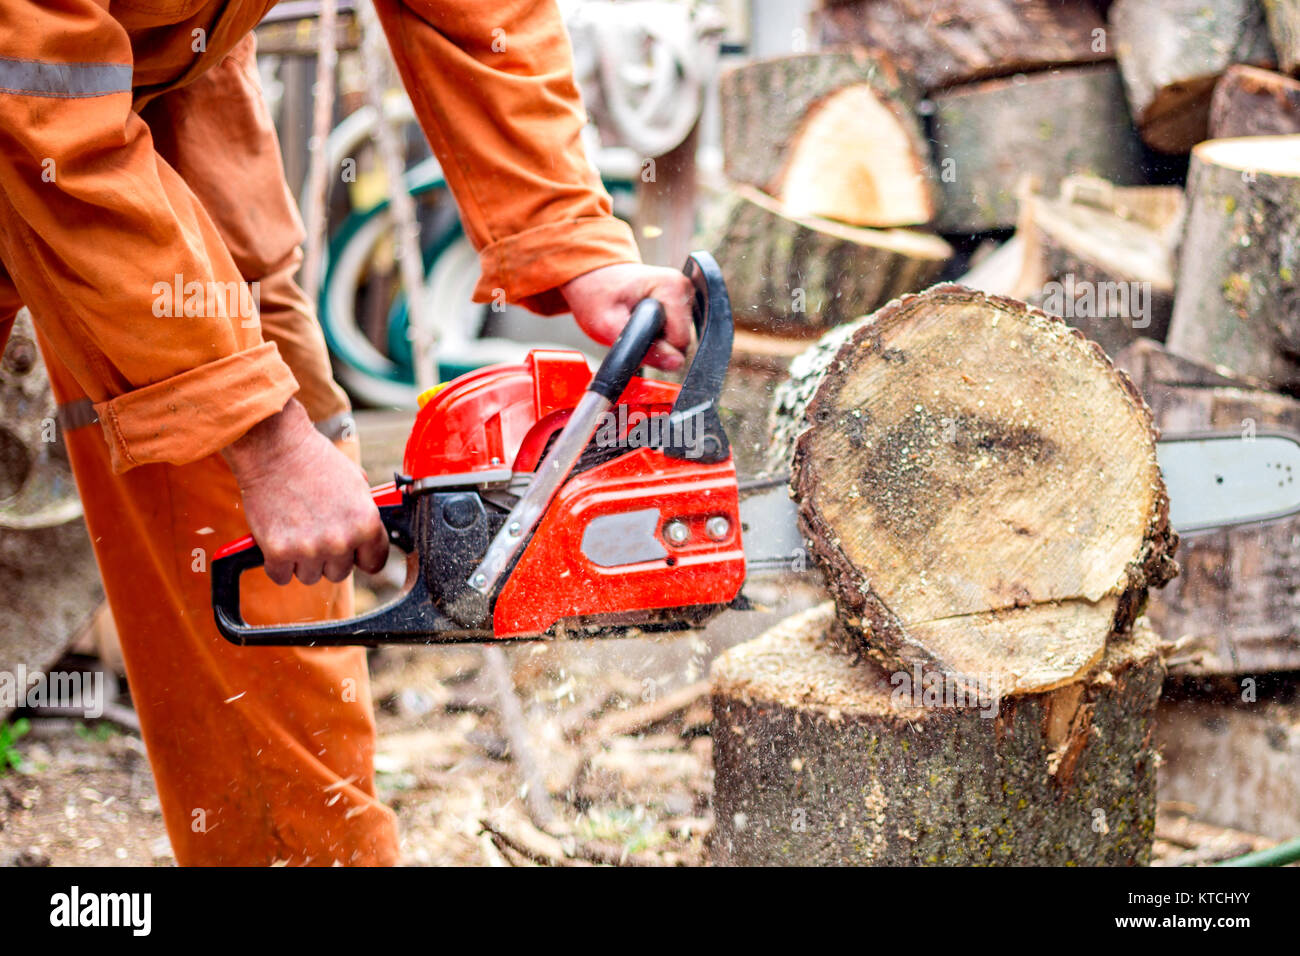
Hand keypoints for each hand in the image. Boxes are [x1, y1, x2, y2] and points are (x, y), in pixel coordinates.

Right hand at [221, 399, 387, 585]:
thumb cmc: (316, 461)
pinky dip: (277, 563)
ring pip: (310, 576)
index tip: (353, 551)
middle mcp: (340, 541)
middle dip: (330, 557)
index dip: (362, 555)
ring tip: (296, 530)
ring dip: (303, 560)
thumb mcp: (357, 484)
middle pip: (340, 573)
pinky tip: (278, 539)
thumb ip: (365, 515)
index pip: (374, 563)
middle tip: (317, 532)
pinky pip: (280, 575)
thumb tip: (369, 536)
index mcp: (366, 524)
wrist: (275, 449)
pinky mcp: (278, 551)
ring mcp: (309, 549)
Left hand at [560, 263, 693, 370]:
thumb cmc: (598, 294)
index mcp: (672, 287)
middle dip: (657, 344)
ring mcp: (684, 294)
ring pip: (678, 338)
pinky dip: (658, 333)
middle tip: (631, 329)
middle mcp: (683, 288)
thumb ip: (643, 348)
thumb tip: (675, 363)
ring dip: (656, 339)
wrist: (593, 279)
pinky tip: (641, 322)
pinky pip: (674, 332)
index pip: (680, 341)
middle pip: (682, 340)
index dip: (657, 349)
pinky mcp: (681, 302)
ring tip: (634, 324)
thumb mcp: (609, 326)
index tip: (634, 335)